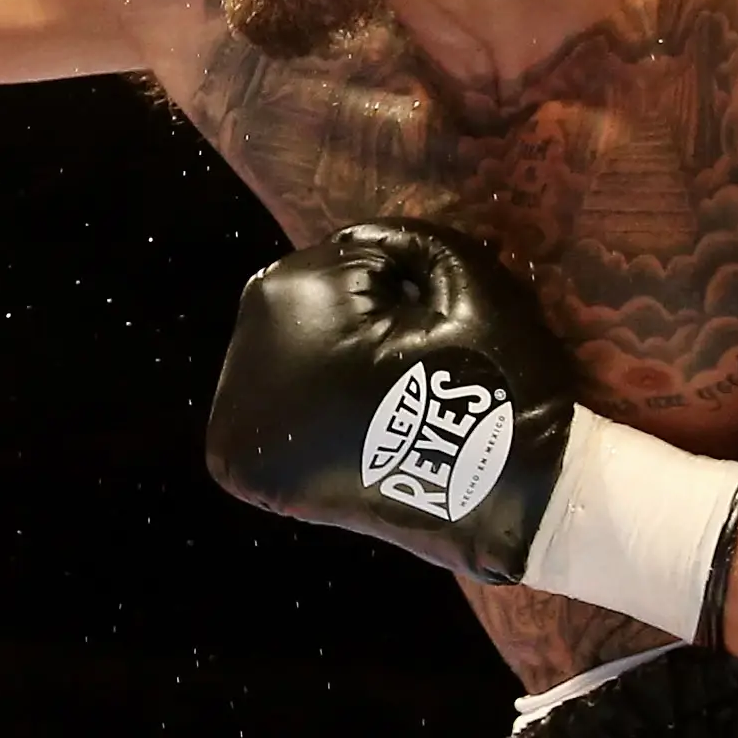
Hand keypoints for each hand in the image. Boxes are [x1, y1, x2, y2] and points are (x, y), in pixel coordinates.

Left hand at [205, 221, 737, 638]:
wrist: (507, 497)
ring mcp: (231, 420)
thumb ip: (397, 239)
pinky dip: (307, 416)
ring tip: (383, 402)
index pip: (334, 262)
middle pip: (297, 311)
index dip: (392, 287)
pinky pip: (271, 417)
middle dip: (346, 325)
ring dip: (321, 368)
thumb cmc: (488, 377)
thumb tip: (354, 247)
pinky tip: (356, 429)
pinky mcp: (240, 469)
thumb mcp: (460, 270)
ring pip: (281, 363)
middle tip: (406, 369)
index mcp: (285, 299)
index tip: (429, 326)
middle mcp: (237, 357)